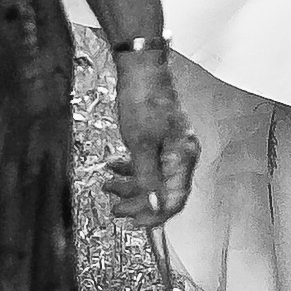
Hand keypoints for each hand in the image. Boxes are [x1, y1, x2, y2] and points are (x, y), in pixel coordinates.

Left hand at [102, 40, 196, 226]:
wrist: (141, 68)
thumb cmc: (143, 102)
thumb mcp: (141, 145)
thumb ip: (147, 178)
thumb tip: (155, 207)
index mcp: (183, 157)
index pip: (175, 199)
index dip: (155, 214)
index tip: (134, 223)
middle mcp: (181, 153)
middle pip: (163, 191)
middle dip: (137, 201)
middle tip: (114, 208)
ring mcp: (171, 145)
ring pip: (152, 176)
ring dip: (130, 184)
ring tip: (107, 185)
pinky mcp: (159, 136)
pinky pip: (147, 161)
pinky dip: (130, 167)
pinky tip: (113, 166)